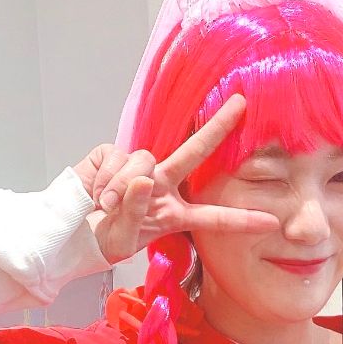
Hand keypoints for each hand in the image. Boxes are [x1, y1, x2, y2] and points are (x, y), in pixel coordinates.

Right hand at [74, 96, 279, 263]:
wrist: (69, 230)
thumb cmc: (102, 239)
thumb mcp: (123, 238)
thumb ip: (135, 211)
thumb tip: (145, 178)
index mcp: (174, 214)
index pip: (214, 217)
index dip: (243, 219)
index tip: (273, 221)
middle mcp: (163, 185)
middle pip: (194, 152)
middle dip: (217, 127)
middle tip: (241, 105)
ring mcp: (139, 168)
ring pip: (144, 160)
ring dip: (122, 187)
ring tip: (105, 207)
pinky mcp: (111, 155)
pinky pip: (116, 159)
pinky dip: (105, 180)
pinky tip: (96, 195)